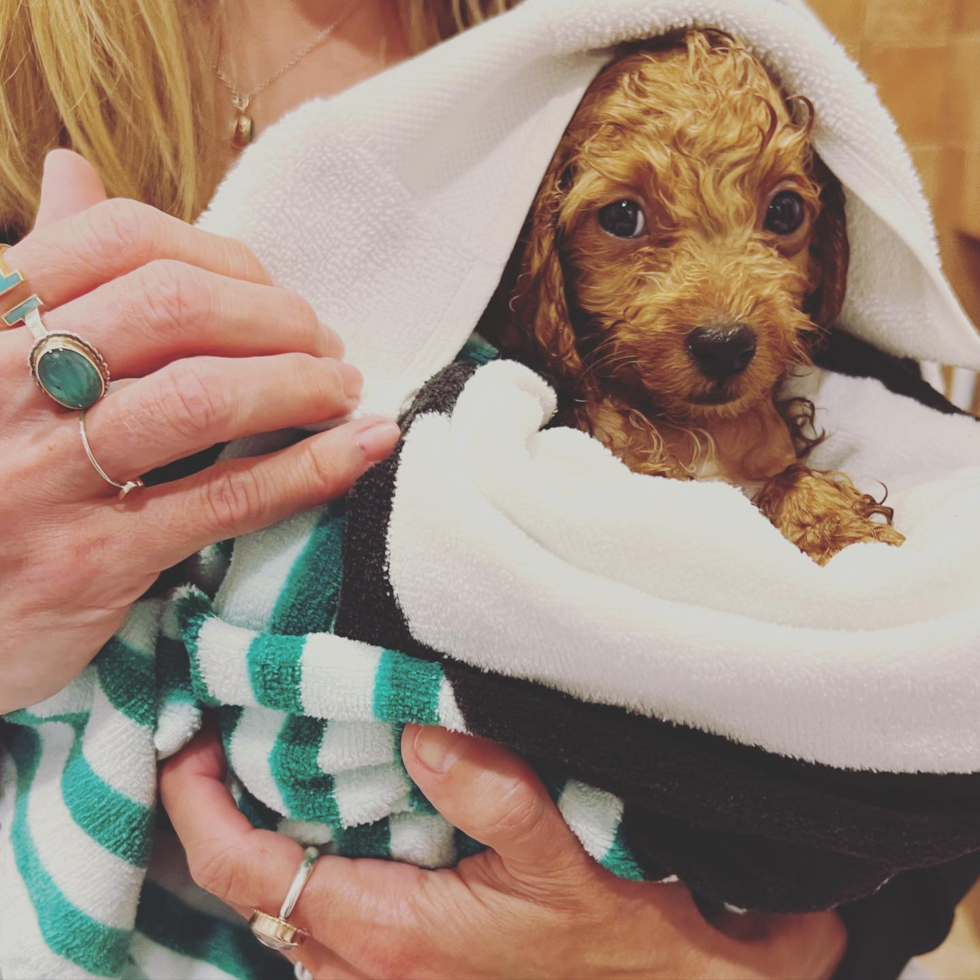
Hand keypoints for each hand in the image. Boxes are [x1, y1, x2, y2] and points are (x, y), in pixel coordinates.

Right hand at [0, 150, 399, 713]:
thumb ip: (37, 271)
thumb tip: (74, 169)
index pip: (119, 239)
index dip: (221, 255)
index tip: (268, 290)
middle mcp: (1, 386)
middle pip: (173, 307)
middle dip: (276, 317)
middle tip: (323, 345)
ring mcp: (43, 477)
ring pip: (203, 398)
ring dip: (300, 384)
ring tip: (343, 390)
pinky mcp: (91, 561)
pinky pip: (225, 499)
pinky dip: (311, 467)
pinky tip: (364, 447)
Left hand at [161, 724, 846, 979]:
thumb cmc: (602, 941)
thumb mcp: (558, 861)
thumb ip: (491, 793)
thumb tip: (419, 728)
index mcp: (383, 934)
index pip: (243, 870)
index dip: (196, 804)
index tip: (189, 741)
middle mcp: (357, 967)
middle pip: (242, 889)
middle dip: (213, 811)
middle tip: (218, 735)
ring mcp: (370, 976)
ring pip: (273, 904)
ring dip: (253, 835)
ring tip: (259, 759)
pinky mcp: (391, 969)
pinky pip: (311, 915)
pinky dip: (294, 859)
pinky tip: (321, 811)